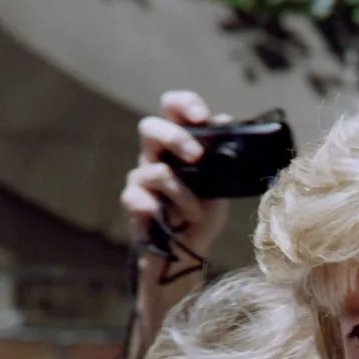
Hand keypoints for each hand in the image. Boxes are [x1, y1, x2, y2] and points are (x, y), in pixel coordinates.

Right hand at [123, 90, 230, 274]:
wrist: (188, 254)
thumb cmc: (202, 216)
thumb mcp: (221, 185)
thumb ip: (222, 156)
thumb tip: (225, 120)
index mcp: (177, 146)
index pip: (172, 110)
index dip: (183, 105)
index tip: (201, 117)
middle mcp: (156, 156)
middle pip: (149, 127)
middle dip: (175, 138)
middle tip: (197, 156)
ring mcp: (142, 178)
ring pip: (153, 169)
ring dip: (181, 193)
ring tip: (195, 212)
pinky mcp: (133, 202)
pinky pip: (137, 197)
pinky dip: (157, 208)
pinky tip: (168, 219)